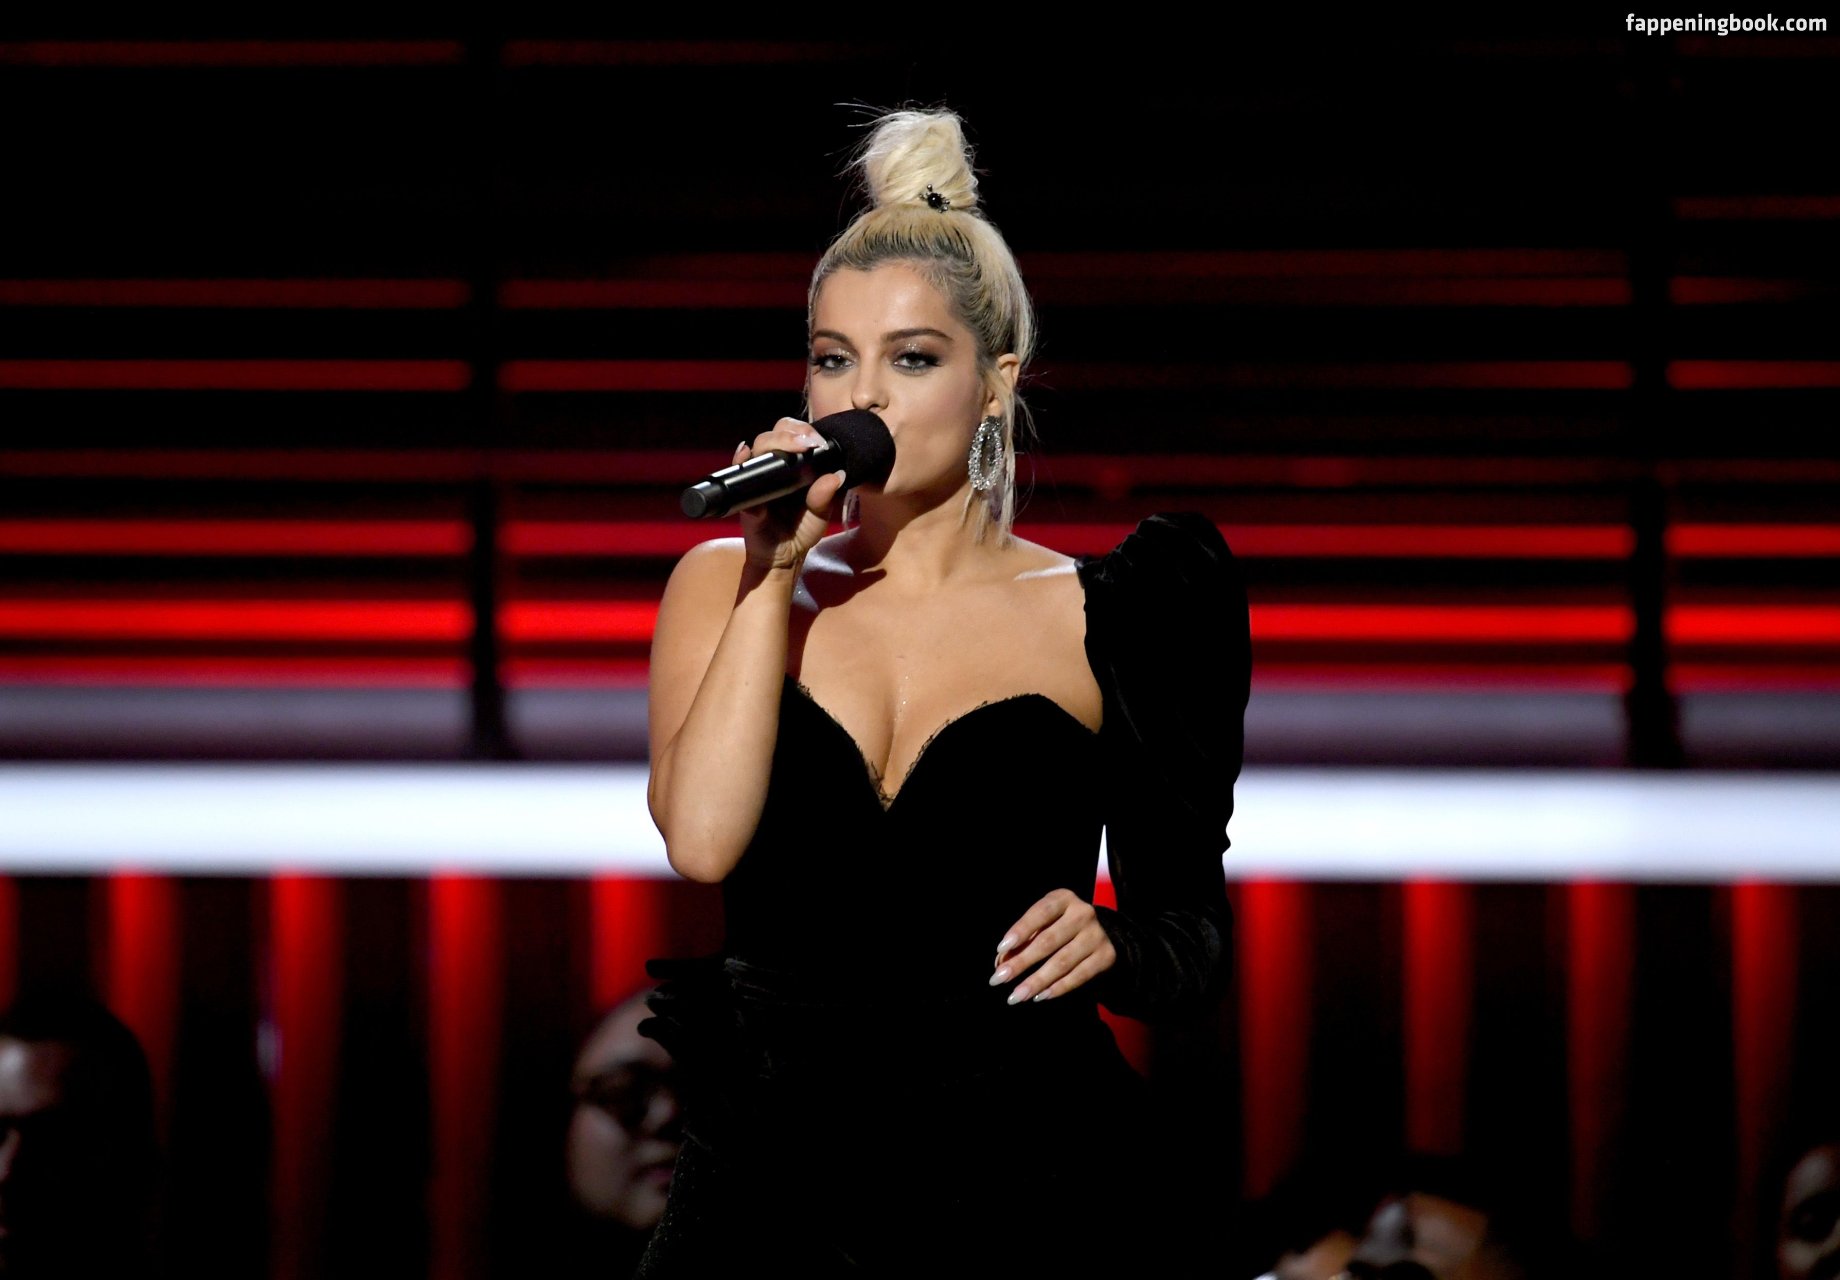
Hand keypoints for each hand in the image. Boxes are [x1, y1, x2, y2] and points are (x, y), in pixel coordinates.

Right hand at [734, 419, 849, 572]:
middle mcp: (775, 466)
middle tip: (807, 443)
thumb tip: (836, 475)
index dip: (804, 431)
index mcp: (795, 466)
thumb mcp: (820, 515)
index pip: (795, 434)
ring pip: (759, 446)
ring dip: (773, 441)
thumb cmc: (800, 532)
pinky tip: (746, 453)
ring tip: (792, 446)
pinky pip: (738, 472)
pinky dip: (740, 460)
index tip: (818, 441)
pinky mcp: (744, 493)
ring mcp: (757, 477)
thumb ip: (826, 497)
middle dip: (790, 432)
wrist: (782, 557)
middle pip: (775, 433)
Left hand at [989, 889, 1116, 1004]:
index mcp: (1064, 899)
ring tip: (1016, 996)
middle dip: (1021, 962)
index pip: (1040, 913)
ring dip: (1036, 982)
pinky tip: (1040, 996)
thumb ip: (1023, 939)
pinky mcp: (1106, 956)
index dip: (1021, 930)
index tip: (1001, 948)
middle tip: (999, 979)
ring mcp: (1096, 935)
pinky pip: (1079, 976)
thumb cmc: (1061, 926)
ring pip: (1062, 962)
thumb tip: (1002, 963)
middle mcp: (1083, 914)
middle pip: (1048, 941)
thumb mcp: (1045, 923)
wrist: (1104, 933)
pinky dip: (1058, 988)